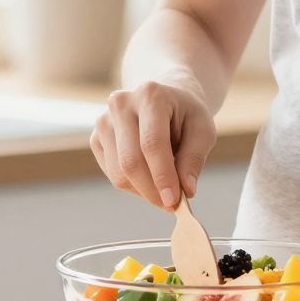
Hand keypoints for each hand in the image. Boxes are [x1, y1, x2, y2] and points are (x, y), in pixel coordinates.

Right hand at [91, 80, 214, 208]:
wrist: (167, 101)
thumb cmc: (186, 115)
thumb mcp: (203, 130)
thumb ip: (194, 159)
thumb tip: (186, 190)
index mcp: (151, 95)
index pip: (152, 143)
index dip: (162, 175)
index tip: (174, 200)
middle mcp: (121, 104)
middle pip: (130, 160)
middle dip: (151, 190)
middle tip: (171, 205)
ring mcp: (104, 121)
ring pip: (118, 172)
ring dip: (143, 191)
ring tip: (164, 189)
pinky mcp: (96, 138)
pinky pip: (111, 174)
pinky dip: (132, 186)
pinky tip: (149, 179)